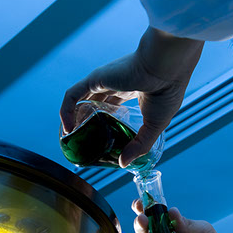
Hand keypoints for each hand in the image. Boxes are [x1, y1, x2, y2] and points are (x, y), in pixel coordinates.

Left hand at [60, 27, 202, 166]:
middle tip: (84, 142)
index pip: (114, 103)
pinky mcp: (94, 79)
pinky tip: (67, 129)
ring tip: (71, 138)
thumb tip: (123, 163)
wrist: (165, 69)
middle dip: (88, 121)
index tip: (103, 139)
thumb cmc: (167, 92)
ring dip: (74, 118)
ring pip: (81, 100)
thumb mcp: (154, 125)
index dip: (106, 120)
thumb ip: (139, 145)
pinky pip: (72, 96)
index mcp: (133, 89)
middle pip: (95, 103)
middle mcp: (116, 83)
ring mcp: (103, 80)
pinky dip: (66, 111)